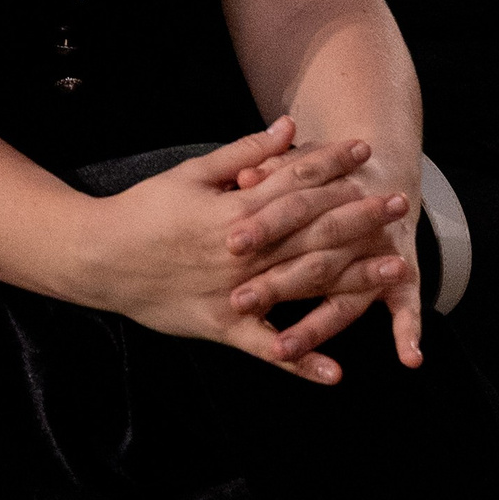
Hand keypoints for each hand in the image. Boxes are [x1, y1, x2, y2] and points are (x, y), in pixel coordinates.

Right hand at [87, 121, 414, 383]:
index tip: (367, 153)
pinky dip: (300, 362)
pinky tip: (335, 372)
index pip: (294, 183)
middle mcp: (242, 252)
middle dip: (359, 217)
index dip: (333, 166)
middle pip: (311, 232)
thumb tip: (288, 127)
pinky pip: (265, 348)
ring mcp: (234, 293)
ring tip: (393, 271)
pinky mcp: (221, 327)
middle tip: (400, 205)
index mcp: (233, 209)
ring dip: (351, 279)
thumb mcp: (190, 172)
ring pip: (302, 285)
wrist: (98, 258)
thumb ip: (243, 154)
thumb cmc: (145, 210)